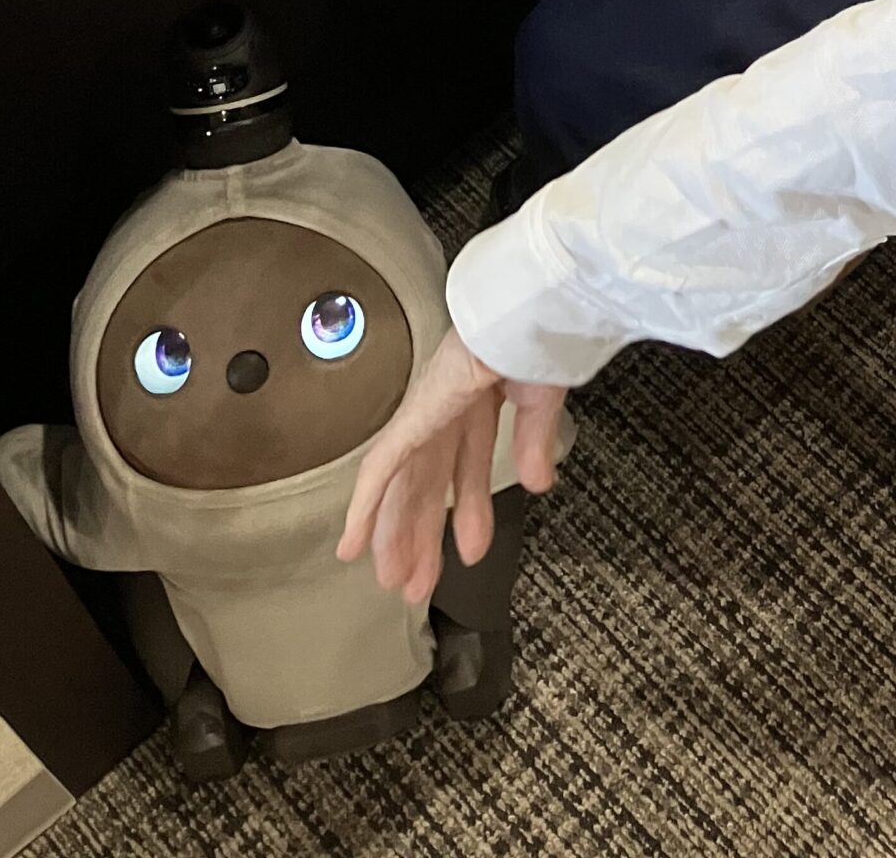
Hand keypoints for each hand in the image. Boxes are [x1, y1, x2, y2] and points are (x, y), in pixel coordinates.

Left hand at [338, 328, 566, 604]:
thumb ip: (535, 443)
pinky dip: (365, 506)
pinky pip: (382, 467)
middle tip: (417, 583)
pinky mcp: (415, 416)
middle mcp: (447, 411)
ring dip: (395, 534)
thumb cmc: (540, 339)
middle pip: (427, 484)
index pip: (464, 465)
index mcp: (479, 400)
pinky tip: (353, 542)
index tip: (465, 548)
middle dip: (423, 534)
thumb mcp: (542, 403)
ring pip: (401, 485)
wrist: (531, 312)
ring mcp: (427, 414)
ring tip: (393, 580)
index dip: (463, 509)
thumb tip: (537, 482)